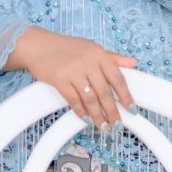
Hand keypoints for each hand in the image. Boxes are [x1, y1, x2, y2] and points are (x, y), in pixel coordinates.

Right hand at [6, 25, 136, 129]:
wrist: (37, 45)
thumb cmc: (65, 47)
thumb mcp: (91, 47)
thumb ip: (113, 57)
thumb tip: (133, 63)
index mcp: (98, 53)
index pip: (117, 78)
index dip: (126, 96)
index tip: (131, 109)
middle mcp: (87, 61)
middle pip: (104, 92)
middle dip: (112, 112)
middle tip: (117, 124)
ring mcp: (73, 70)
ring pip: (90, 99)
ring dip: (97, 116)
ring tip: (103, 126)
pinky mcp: (59, 79)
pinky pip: (73, 99)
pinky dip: (80, 111)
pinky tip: (85, 118)